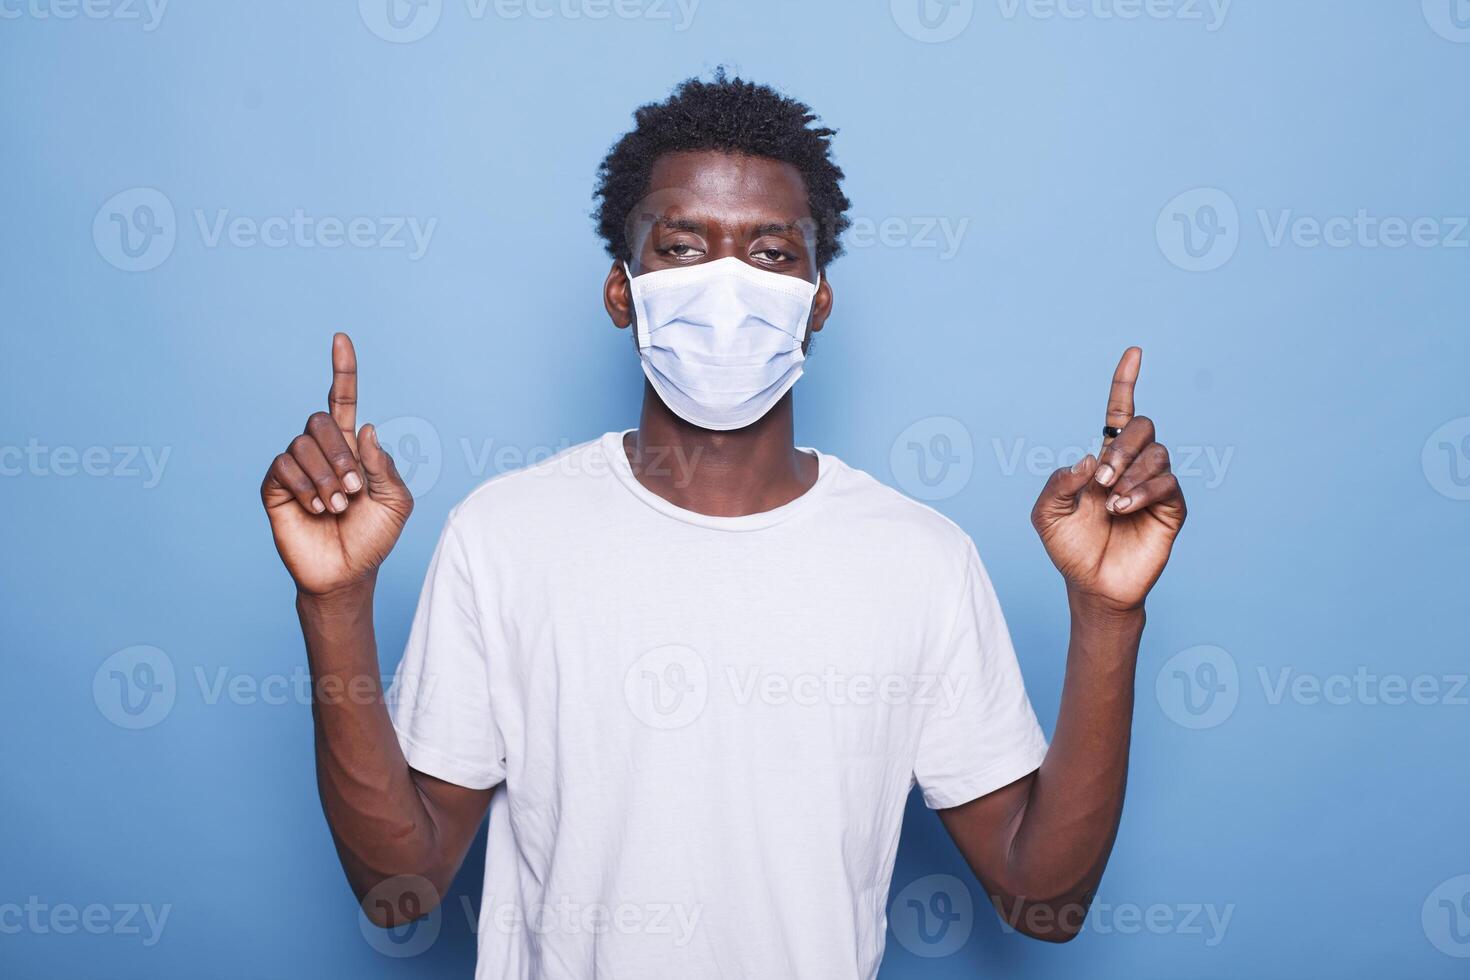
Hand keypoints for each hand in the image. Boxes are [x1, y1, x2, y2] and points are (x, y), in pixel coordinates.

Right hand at [260, 333, 412, 596]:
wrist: (347, 573)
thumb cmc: (374, 538)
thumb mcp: (396, 502)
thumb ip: (384, 465)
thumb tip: (364, 427)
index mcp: (352, 448)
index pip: (342, 400)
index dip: (343, 370)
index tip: (340, 339)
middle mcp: (321, 452)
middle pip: (319, 421)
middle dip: (340, 456)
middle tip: (354, 491)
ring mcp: (296, 468)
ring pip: (302, 445)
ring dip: (325, 479)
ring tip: (337, 508)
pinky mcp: (275, 487)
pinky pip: (283, 467)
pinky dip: (305, 487)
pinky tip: (316, 509)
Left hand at [1031, 347, 1186, 611]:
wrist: (1092, 585)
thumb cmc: (1069, 548)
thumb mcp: (1046, 513)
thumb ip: (1058, 482)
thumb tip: (1090, 457)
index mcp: (1103, 459)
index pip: (1119, 412)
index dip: (1125, 382)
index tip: (1134, 352)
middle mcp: (1132, 466)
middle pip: (1144, 428)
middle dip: (1123, 447)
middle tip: (1102, 479)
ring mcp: (1154, 485)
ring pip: (1158, 453)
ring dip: (1132, 473)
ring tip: (1113, 503)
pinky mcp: (1171, 507)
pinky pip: (1168, 482)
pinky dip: (1145, 490)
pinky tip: (1125, 508)